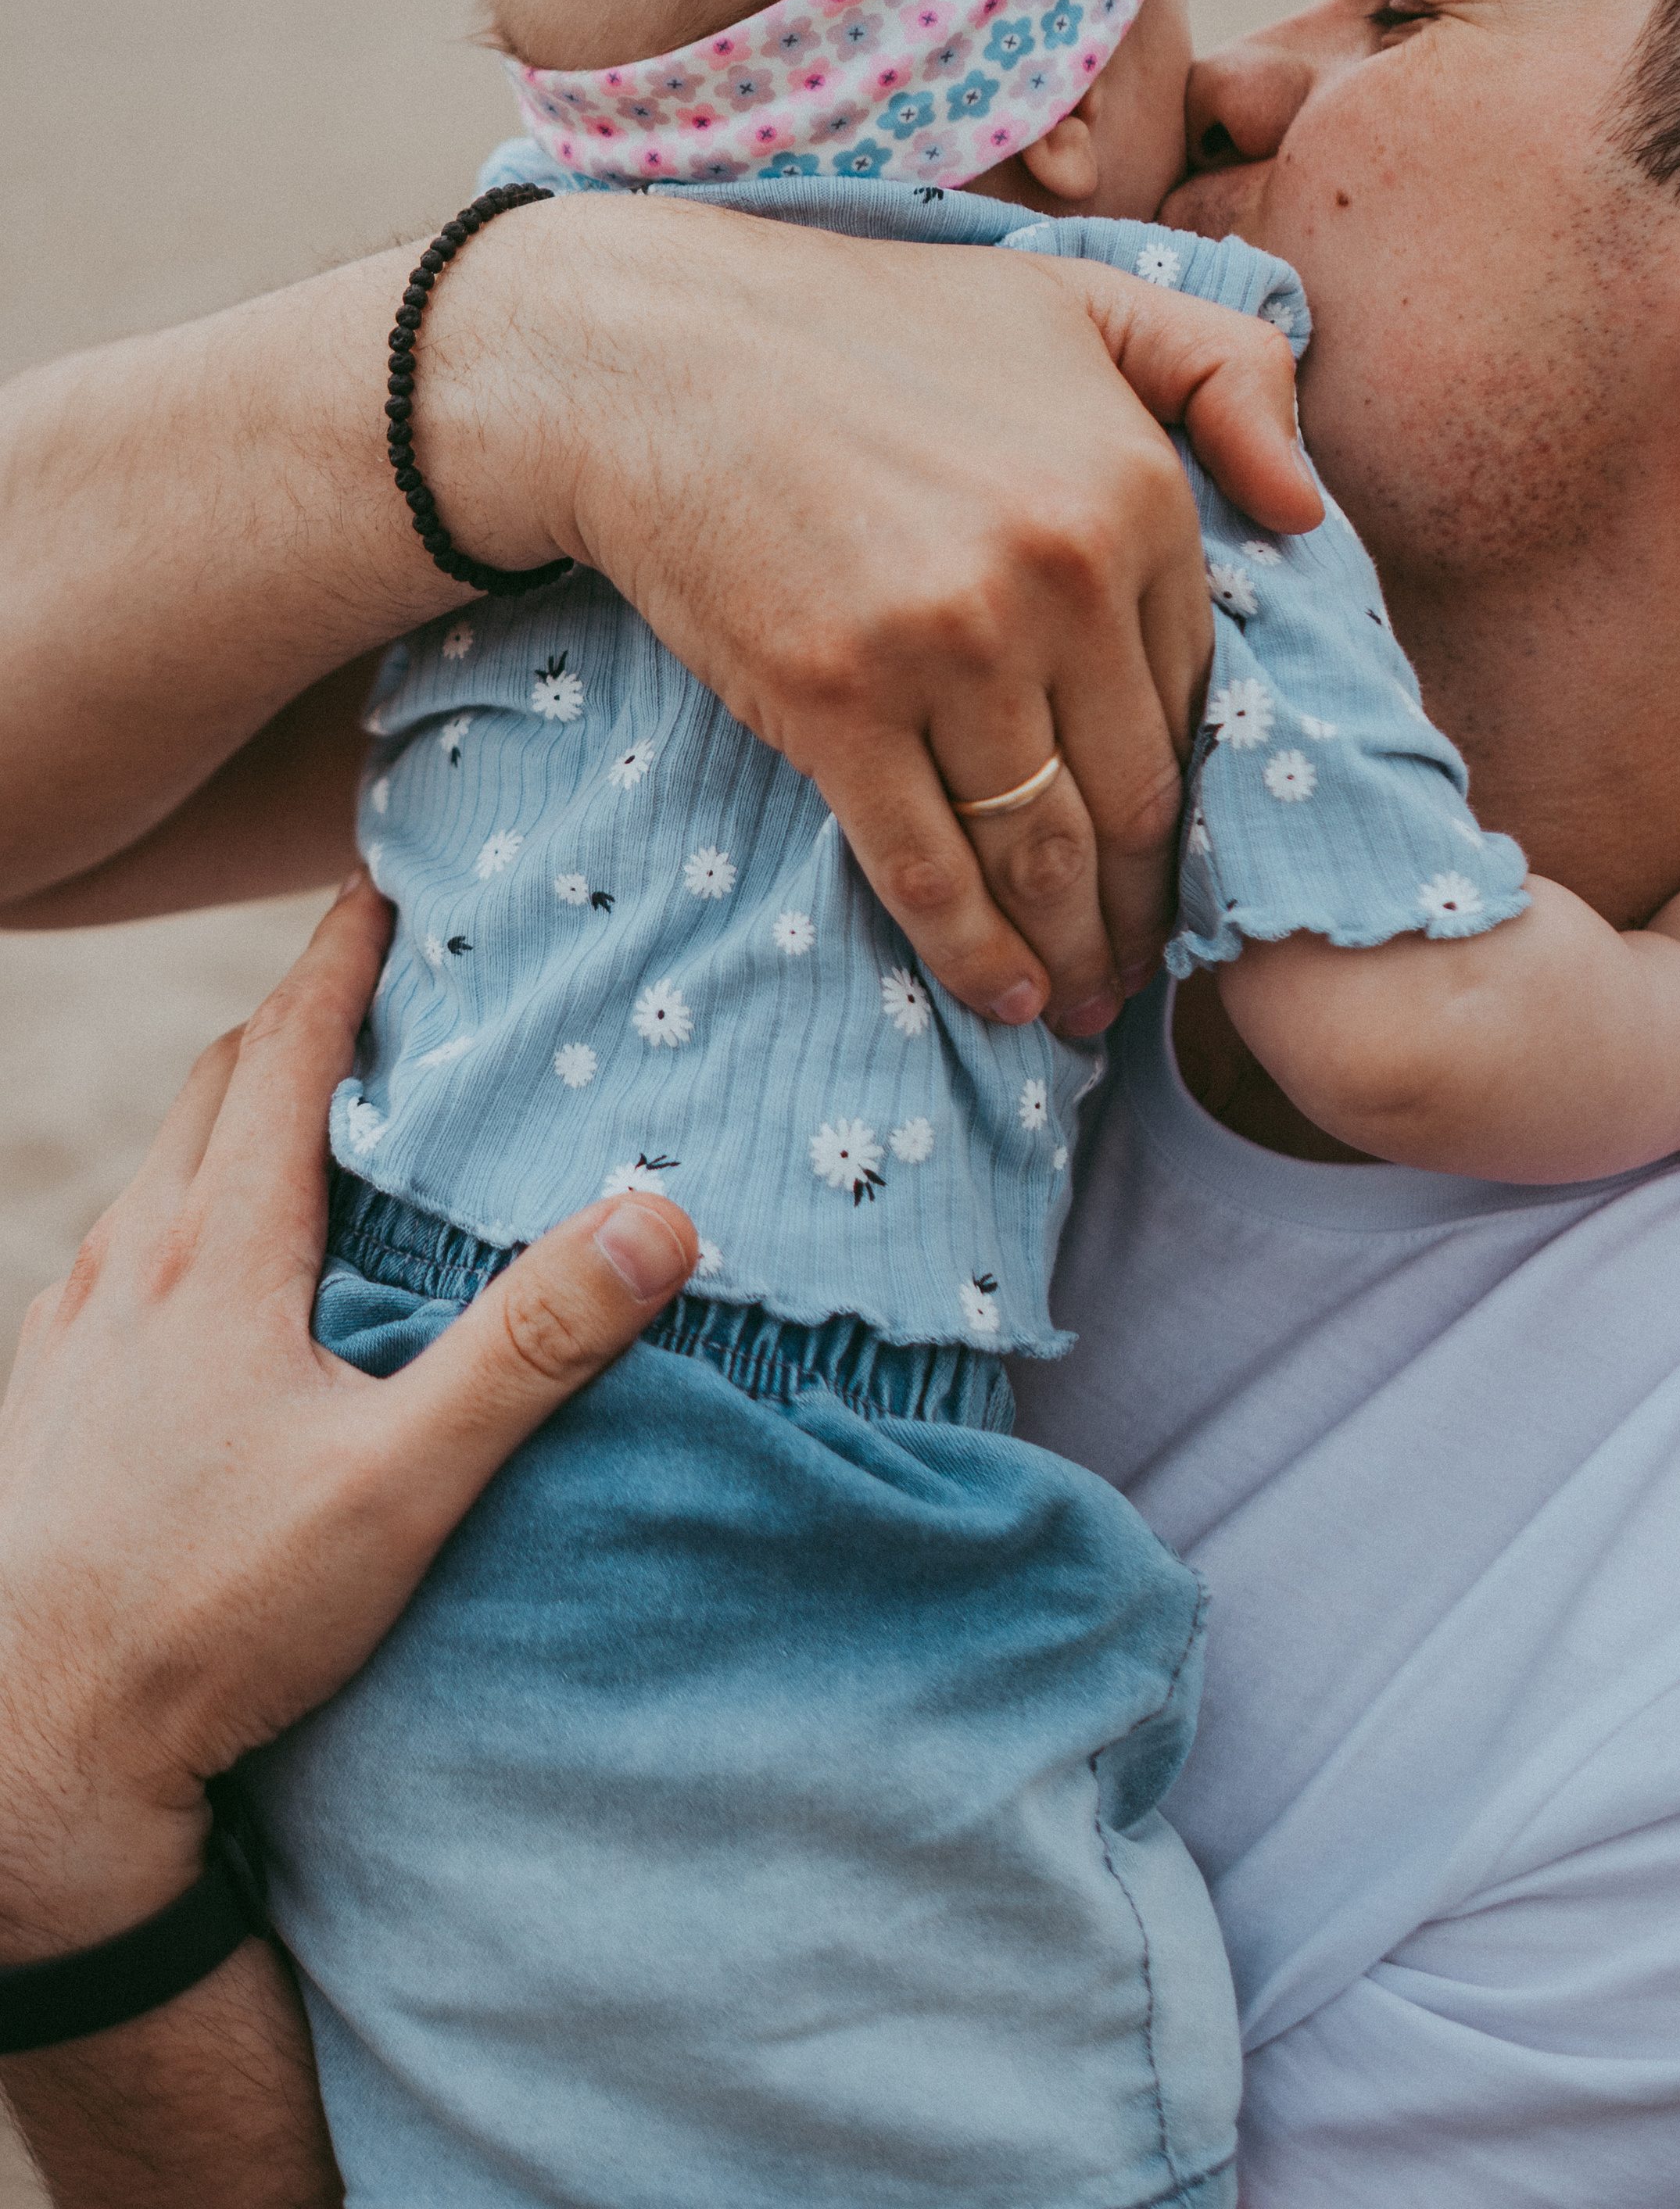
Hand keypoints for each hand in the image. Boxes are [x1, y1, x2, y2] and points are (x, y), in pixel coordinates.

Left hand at [0, 876, 698, 1964]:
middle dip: (301, 1011)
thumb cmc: (212, 1620)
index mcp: (216, 1257)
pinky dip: (192, 1194)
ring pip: (164, 1161)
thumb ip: (528, 1349)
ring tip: (321, 1103)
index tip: (388, 885)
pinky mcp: (49, 1391)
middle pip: (221, 1084)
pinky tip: (226, 1260)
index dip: (345, 959)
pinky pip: (125, 1242)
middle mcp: (131, 1264)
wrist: (30, 1753)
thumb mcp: (399, 1488)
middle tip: (379, 975)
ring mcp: (75, 1326)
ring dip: (243, 1103)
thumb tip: (658, 1219)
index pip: (290, 1055)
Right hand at [427, 200, 1318, 1037]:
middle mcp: (1056, 575)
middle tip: (1143, 970)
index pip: (1195, 695)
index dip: (1198, 799)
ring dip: (1072, 949)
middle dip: (1146, 904)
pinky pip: (926, 865)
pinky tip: (1002, 998)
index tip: (1190, 865)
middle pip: (1131, 795)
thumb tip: (1310, 512)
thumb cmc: (865, 325)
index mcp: (1131, 491)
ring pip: (1042, 849)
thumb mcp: (1077, 297)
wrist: (655, 355)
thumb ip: (1226, 372)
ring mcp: (945, 646)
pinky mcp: (835, 701)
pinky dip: (972, 951)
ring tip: (1081, 1003)